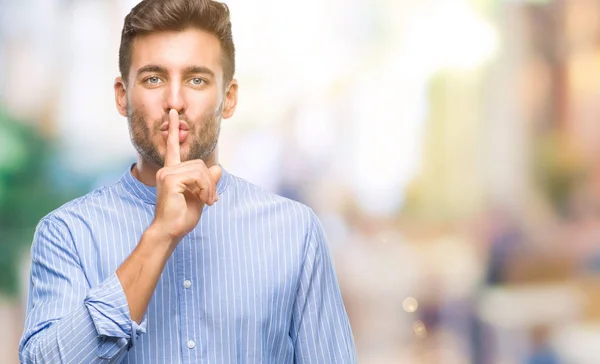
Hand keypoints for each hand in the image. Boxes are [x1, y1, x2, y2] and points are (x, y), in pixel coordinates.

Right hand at [151, 109, 221, 243]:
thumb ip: (208, 182)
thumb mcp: (201, 196)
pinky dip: (206, 189)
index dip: (174, 130)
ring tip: (207, 201)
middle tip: (211, 200)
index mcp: (172, 171)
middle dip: (210, 182)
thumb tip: (217, 169)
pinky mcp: (170, 179)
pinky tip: (203, 201)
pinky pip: (198, 177)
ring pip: (201, 169)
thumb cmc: (182, 216)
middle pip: (200, 164)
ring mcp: (167, 173)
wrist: (170, 231)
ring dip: (209, 187)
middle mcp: (168, 169)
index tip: (174, 113)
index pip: (173, 147)